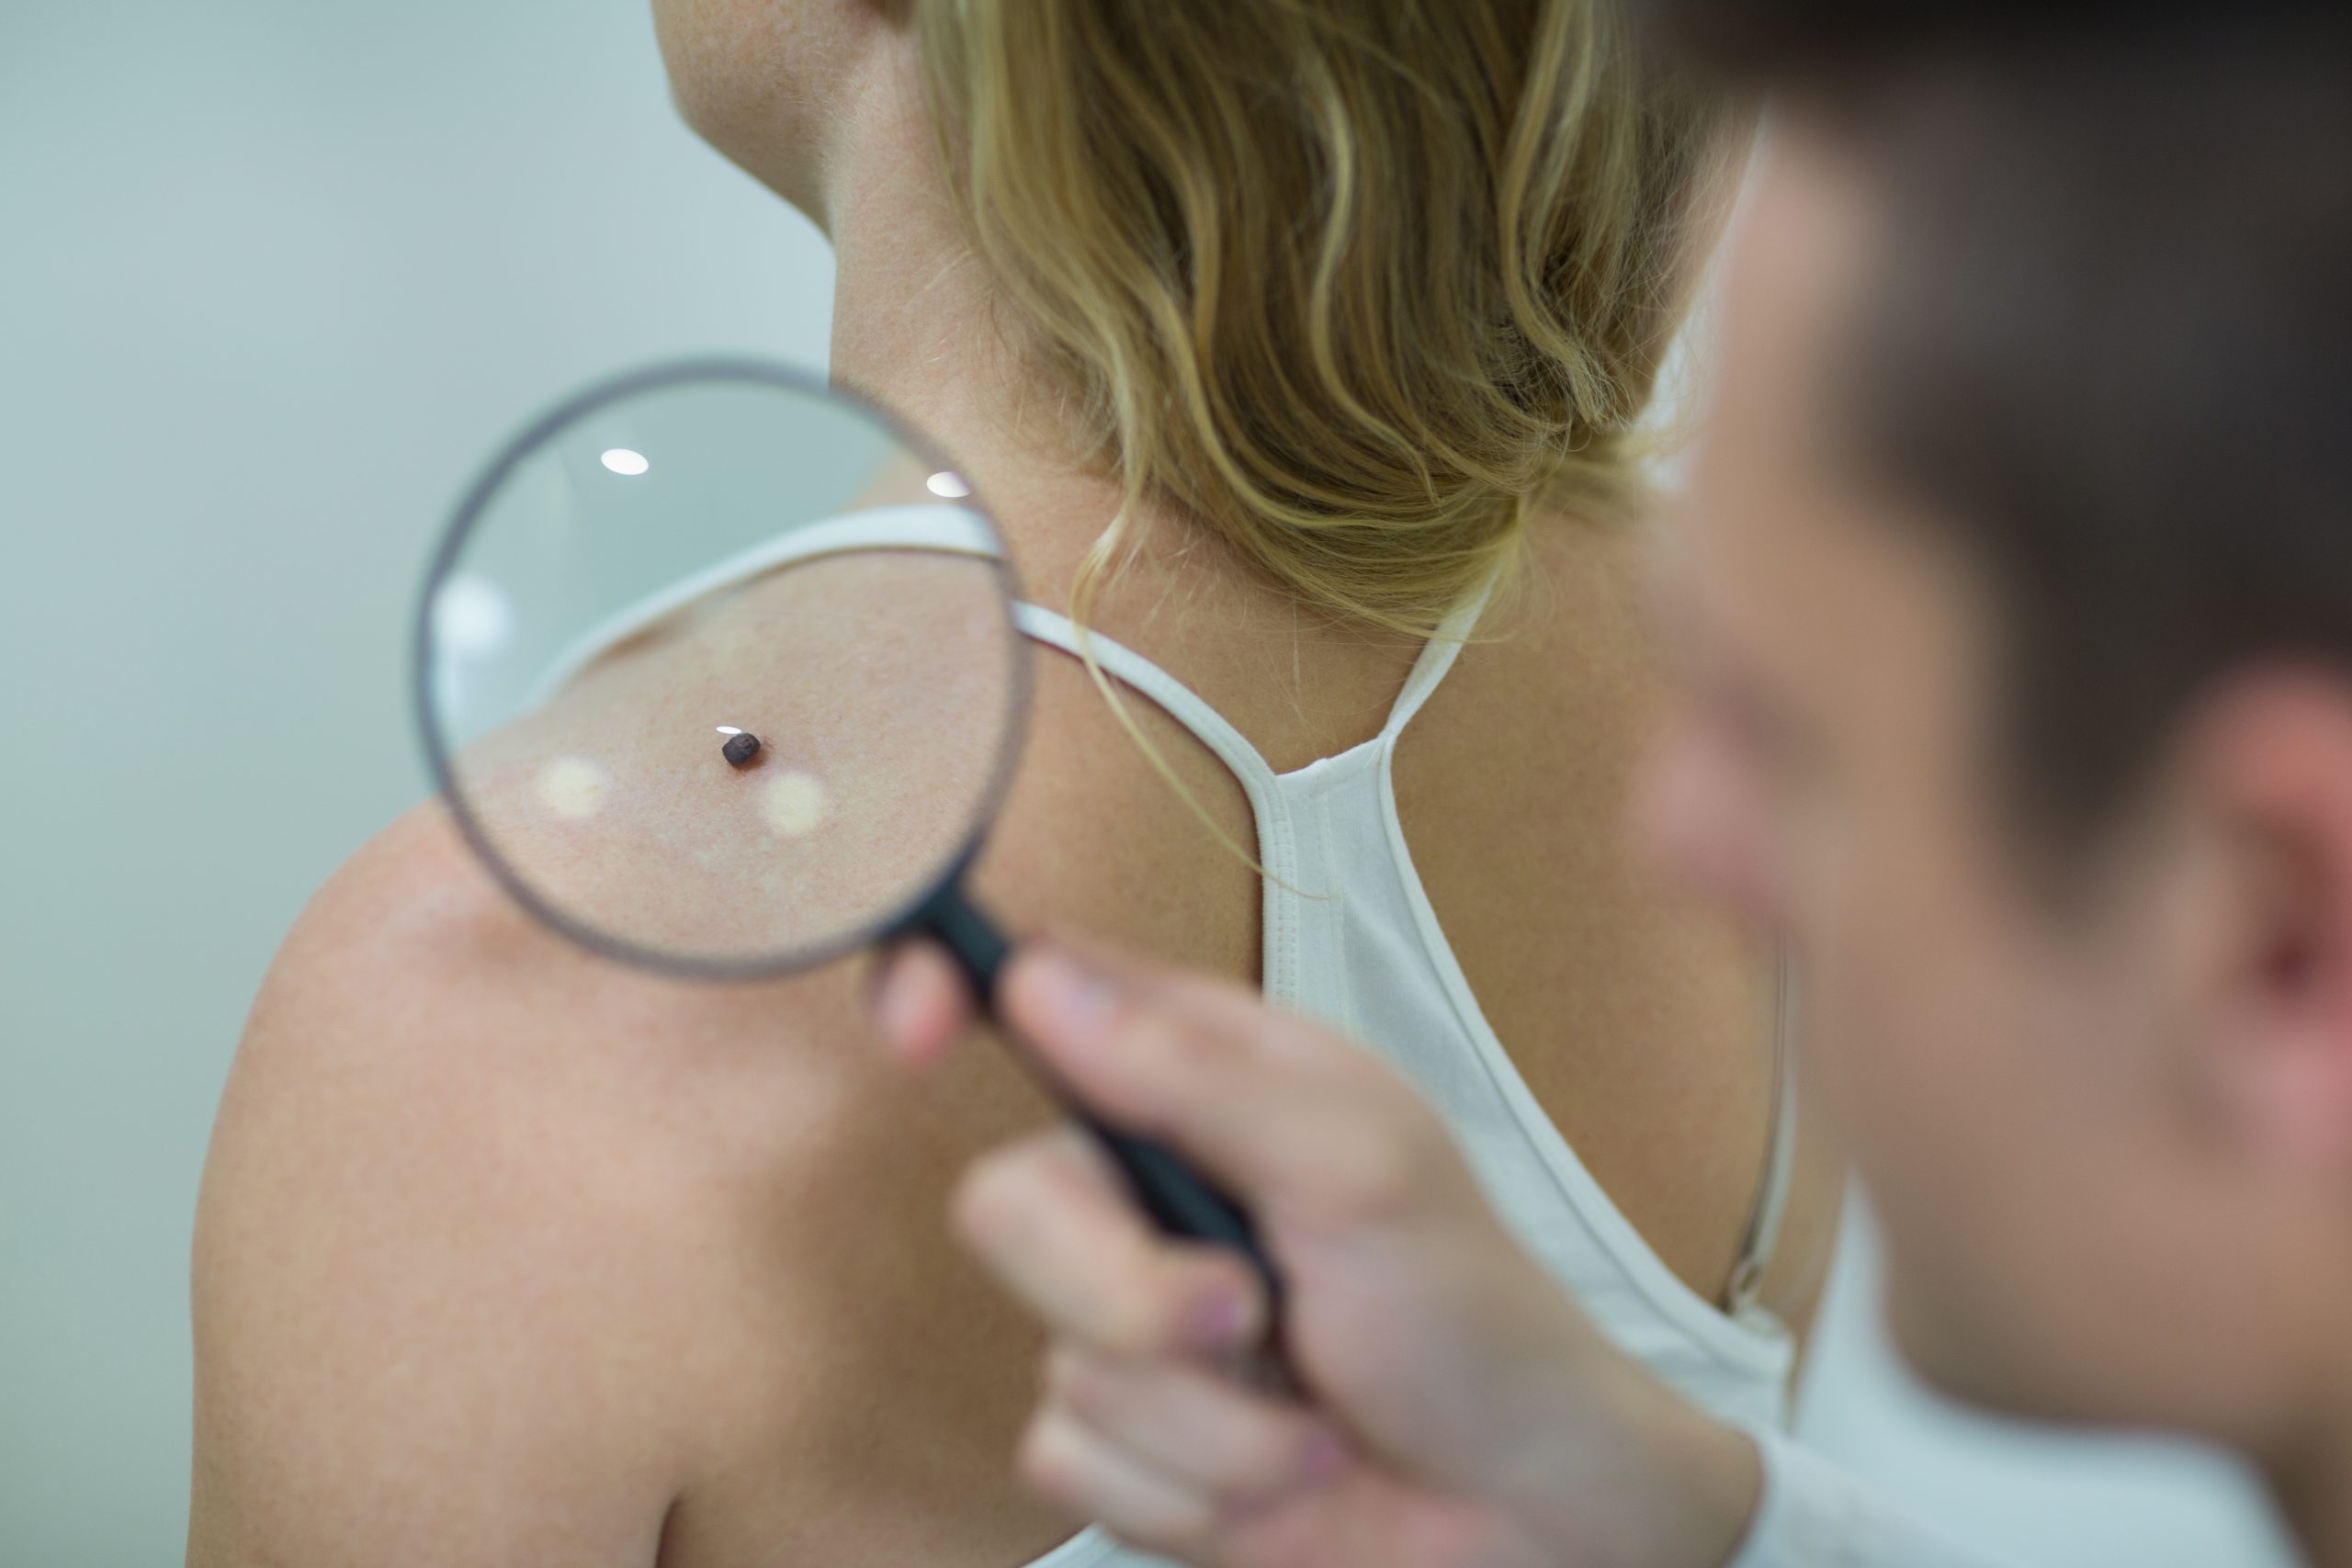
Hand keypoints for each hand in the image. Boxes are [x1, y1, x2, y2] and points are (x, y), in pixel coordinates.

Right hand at [869, 934, 1763, 1567]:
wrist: (1523, 1517)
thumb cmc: (1474, 1315)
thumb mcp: (1357, 1164)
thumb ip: (1192, 1074)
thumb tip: (1034, 978)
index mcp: (1207, 1082)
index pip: (1036, 996)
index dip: (945, 990)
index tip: (914, 1036)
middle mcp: (1154, 1192)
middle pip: (1008, 1205)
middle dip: (1128, 1292)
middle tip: (1250, 1316)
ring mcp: (1136, 1323)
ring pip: (1054, 1360)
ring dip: (1206, 1419)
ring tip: (1312, 1417)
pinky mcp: (1131, 1446)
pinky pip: (1070, 1462)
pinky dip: (1191, 1489)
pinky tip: (1281, 1478)